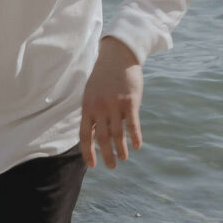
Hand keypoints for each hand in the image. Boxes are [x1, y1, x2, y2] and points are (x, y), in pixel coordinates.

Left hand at [78, 37, 142, 169]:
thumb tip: (93, 135)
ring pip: (118, 134)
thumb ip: (92, 113)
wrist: (117, 56)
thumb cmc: (103, 77)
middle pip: (103, 138)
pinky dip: (135, 137)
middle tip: (112, 166)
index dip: (88, 152)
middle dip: (107, 155)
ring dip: (121, 149)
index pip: (85, 135)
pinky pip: (132, 124)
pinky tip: (137, 146)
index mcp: (87, 107)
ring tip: (123, 158)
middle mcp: (100, 108)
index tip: (93, 165)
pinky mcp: (130, 101)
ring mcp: (115, 105)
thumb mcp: (90, 94)